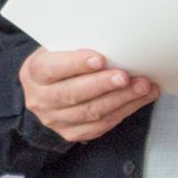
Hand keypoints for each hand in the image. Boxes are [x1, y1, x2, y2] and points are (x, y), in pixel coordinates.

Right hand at [19, 47, 158, 143]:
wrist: (45, 89)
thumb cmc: (58, 61)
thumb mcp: (58, 48)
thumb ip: (76, 46)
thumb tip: (112, 43)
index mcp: (34, 74)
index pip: (53, 69)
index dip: (76, 64)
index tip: (100, 59)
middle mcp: (41, 100)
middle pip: (73, 94)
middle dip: (103, 85)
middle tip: (126, 76)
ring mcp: (55, 120)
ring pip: (91, 113)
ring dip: (121, 99)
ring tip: (143, 86)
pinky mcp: (71, 133)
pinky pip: (100, 126)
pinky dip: (123, 111)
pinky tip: (139, 99)